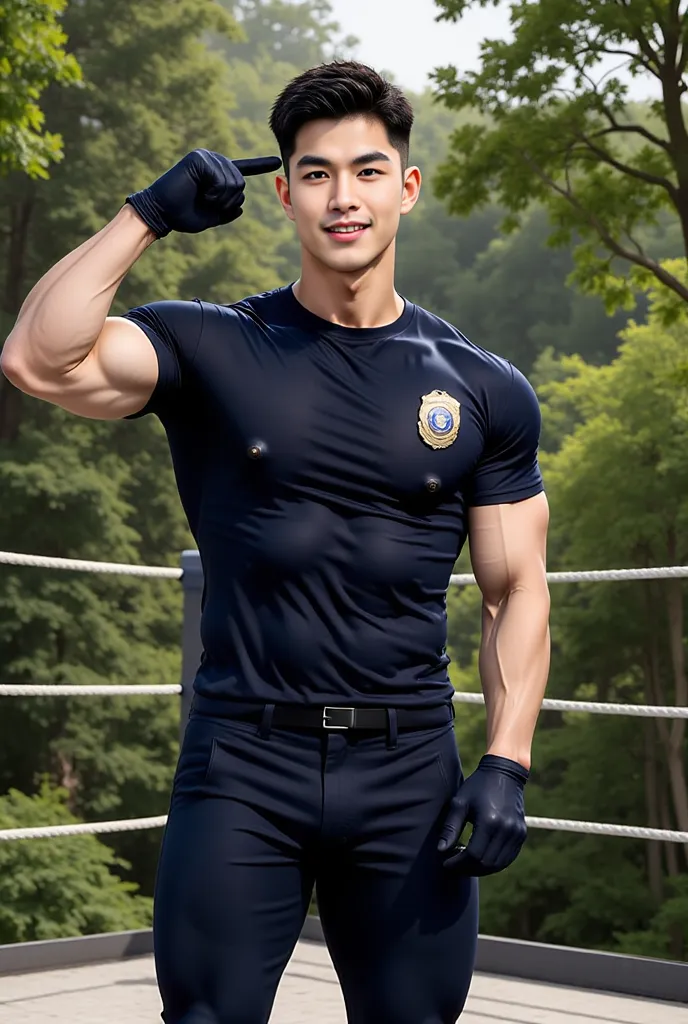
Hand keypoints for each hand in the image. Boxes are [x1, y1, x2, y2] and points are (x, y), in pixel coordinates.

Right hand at [125, 149, 281, 237]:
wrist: (162, 214)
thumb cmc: (183, 216)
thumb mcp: (211, 217)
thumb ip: (227, 212)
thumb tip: (240, 205)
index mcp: (217, 174)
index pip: (242, 169)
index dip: (260, 165)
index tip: (276, 162)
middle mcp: (213, 162)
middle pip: (240, 183)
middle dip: (228, 201)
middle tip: (208, 203)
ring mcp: (206, 157)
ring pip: (234, 182)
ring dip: (220, 198)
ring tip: (202, 197)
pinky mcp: (199, 158)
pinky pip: (221, 178)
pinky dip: (213, 191)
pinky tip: (199, 190)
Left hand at [437, 754, 528, 875]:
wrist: (505, 772)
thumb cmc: (478, 786)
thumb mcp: (460, 802)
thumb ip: (450, 827)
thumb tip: (441, 850)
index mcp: (489, 821)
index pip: (473, 855)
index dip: (458, 863)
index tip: (446, 863)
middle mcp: (506, 829)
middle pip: (486, 863)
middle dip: (467, 869)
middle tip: (454, 865)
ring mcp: (516, 833)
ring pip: (498, 864)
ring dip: (480, 869)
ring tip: (465, 863)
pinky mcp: (521, 834)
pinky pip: (508, 858)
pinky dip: (494, 863)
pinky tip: (480, 859)